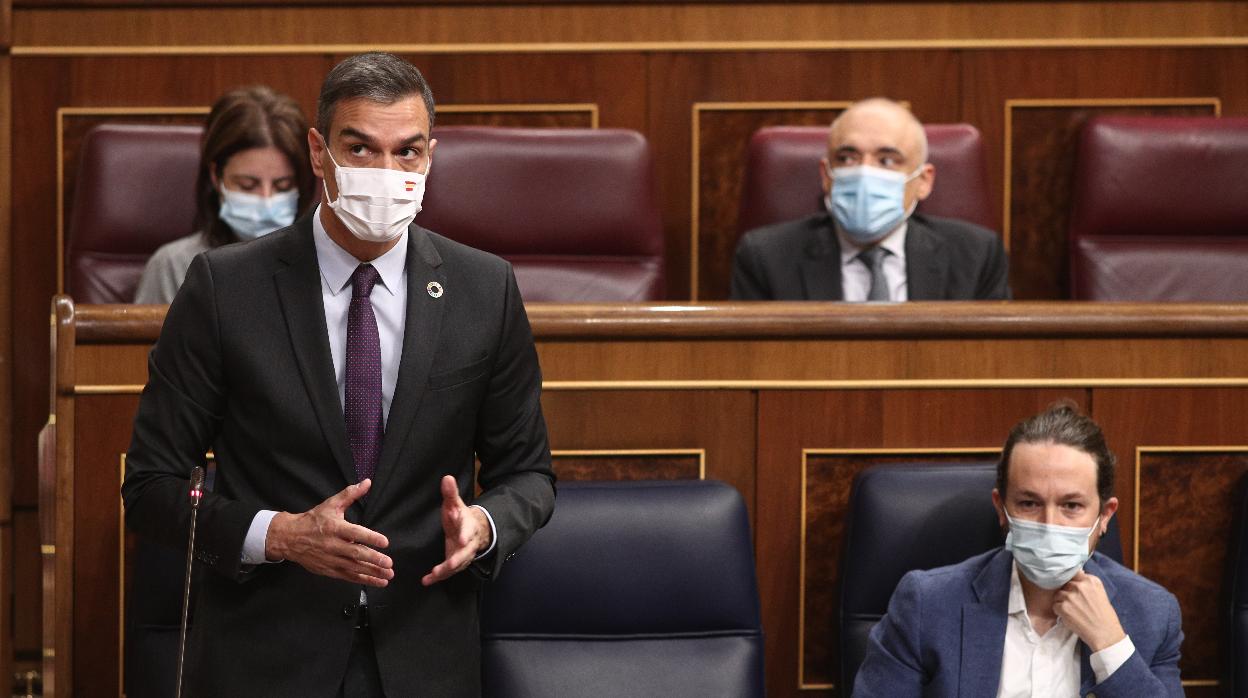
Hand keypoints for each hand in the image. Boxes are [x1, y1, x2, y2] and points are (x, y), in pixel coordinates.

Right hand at [265, 479, 393, 587]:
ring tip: (388, 575)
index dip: (370, 538)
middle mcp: (333, 545)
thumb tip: (367, 483)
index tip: (385, 542)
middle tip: (388, 563)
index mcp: (335, 528)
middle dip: (374, 559)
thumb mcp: (331, 504)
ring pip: (354, 568)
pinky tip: (376, 581)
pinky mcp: (329, 570)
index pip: (355, 533)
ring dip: (372, 573)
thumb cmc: (313, 520)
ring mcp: (330, 559)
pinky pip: (348, 577)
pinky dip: (363, 580)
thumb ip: (350, 494)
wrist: (289, 537)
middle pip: (356, 553)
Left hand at [422, 475, 491, 585]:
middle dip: (457, 559)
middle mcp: (468, 544)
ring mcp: (463, 555)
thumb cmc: (461, 516)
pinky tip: (426, 581)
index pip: (468, 530)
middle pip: (465, 553)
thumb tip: (446, 477)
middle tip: (450, 564)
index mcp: (468, 527)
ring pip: (457, 565)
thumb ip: (451, 493)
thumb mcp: (455, 504)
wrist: (474, 531)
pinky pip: (448, 572)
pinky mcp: (455, 563)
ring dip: (446, 571)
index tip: (460, 539)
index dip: (465, 534)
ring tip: (434, 574)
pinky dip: (438, 577)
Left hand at [1053, 571, 1125, 650]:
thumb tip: (1076, 573)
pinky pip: (1055, 606)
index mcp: (1091, 580)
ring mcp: (1071, 596)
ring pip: (1058, 595)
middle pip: (1065, 584)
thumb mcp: (1100, 594)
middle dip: (1067, 593)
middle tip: (1075, 604)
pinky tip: (1070, 617)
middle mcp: (1081, 585)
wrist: (1105, 634)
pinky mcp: (1063, 607)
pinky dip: (1059, 612)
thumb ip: (1087, 584)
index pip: (1074, 573)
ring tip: (1073, 611)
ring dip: (1062, 602)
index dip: (1072, 582)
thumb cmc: (1104, 616)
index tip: (1074, 589)